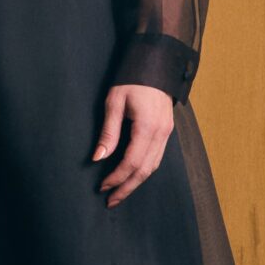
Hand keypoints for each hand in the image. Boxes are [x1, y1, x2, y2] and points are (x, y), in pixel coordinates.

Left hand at [91, 81, 175, 206]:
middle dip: (127, 188)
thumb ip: (108, 132)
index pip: (131, 162)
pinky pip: (157, 157)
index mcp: (148, 127)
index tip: (102, 186)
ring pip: (153, 167)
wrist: (156, 64)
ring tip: (120, 193)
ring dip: (136, 182)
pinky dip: (145, 171)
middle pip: (145, 171)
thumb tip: (98, 158)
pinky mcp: (167, 131)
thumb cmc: (132, 80)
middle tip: (110, 200)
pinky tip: (133, 176)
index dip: (117, 178)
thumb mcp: (114, 102)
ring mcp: (167, 133)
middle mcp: (161, 133)